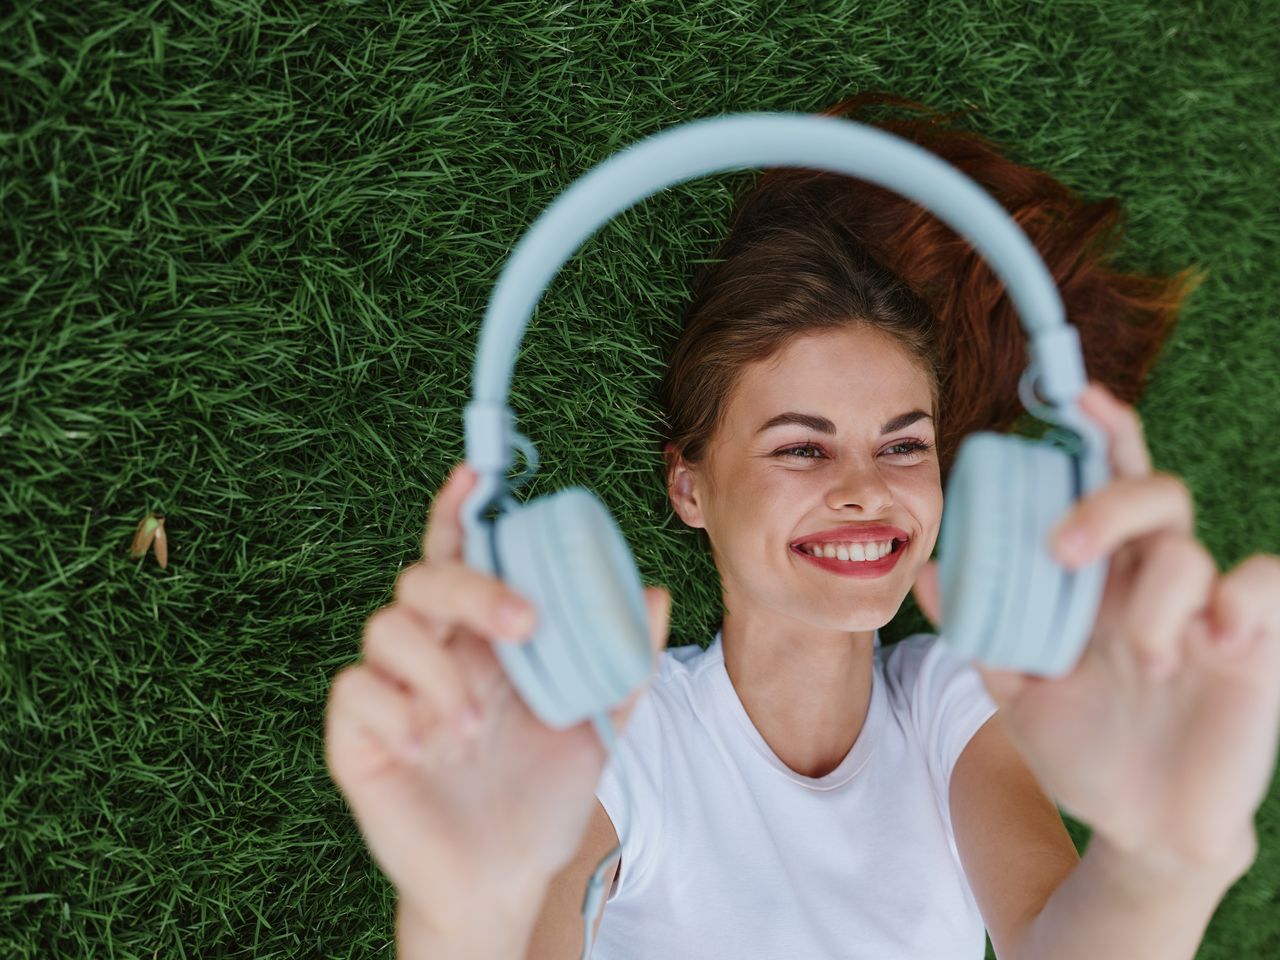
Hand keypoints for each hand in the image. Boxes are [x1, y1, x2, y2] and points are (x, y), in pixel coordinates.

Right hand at [324, 461, 671, 933]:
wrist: (505, 881)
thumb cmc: (542, 797)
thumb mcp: (596, 727)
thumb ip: (622, 663)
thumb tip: (656, 593)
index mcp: (482, 640)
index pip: (462, 558)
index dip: (461, 512)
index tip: (476, 474)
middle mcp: (434, 654)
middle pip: (424, 578)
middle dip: (470, 586)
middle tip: (524, 625)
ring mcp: (392, 693)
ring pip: (385, 627)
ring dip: (437, 668)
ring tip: (474, 725)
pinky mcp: (358, 736)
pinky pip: (354, 692)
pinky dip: (395, 710)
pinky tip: (429, 747)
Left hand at [913, 381, 1279, 875]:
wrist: (1139, 827)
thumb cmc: (1082, 749)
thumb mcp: (1016, 689)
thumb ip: (981, 631)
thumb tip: (931, 575)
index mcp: (1098, 577)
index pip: (1100, 483)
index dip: (1095, 432)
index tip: (1070, 393)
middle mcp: (1152, 579)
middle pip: (1150, 492)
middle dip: (1104, 503)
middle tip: (1061, 552)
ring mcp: (1204, 609)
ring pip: (1188, 550)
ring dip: (1151, 600)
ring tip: (1141, 660)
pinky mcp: (1254, 642)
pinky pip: (1261, 583)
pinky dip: (1235, 602)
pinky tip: (1210, 647)